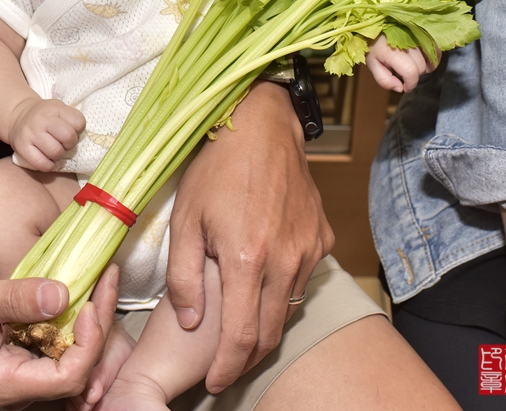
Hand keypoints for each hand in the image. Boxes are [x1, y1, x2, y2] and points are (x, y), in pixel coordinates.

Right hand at [0, 264, 118, 409]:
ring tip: (101, 282)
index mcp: (1, 384)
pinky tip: (80, 294)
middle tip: (107, 279)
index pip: (67, 376)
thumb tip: (63, 296)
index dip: (89, 341)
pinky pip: (56, 351)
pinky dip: (73, 324)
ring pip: (71, 362)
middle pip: (77, 371)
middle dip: (98, 326)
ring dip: (90, 324)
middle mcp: (13, 391)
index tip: (91, 301)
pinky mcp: (19, 362)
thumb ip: (15, 298)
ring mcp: (17, 379)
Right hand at [8, 97, 85, 170]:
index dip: (79, 130)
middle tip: (64, 143)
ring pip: (55, 152)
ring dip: (59, 155)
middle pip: (68, 137)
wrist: (18, 115)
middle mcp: (42, 119)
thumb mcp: (59, 109)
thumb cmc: (45, 115)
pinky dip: (48, 165)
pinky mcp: (21, 147)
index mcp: (55, 108)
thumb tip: (79, 138)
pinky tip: (48, 160)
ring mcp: (31, 133)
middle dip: (70, 144)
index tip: (72, 131)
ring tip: (54, 150)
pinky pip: (41, 163)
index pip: (78, 121)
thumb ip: (71, 119)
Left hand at [166, 81, 332, 392]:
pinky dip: (282, 293)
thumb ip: (184, 277)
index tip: (215, 382)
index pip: (241, 336)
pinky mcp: (321, 237)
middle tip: (225, 368)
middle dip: (246, 358)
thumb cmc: (215, 168)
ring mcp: (308, 249)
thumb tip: (190, 322)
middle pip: (269, 332)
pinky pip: (302, 279)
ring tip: (240, 331)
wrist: (261, 124)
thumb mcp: (184, 220)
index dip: (228, 367)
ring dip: (265, 327)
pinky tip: (262, 284)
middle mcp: (286, 260)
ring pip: (288, 308)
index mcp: (247, 259)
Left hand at [365, 35, 433, 92]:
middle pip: (421, 67)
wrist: (377, 24)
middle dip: (415, 75)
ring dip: (425, 66)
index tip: (406, 86)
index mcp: (392, 52)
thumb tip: (400, 88)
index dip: (410, 84)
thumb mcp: (373, 64)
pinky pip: (437, 49)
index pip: (410, 72)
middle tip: (405, 71)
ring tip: (414, 64)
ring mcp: (418, 35)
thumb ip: (384, 80)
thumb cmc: (375, 45)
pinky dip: (433, 57)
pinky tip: (424, 58)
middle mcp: (408, 42)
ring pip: (431, 59)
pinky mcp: (425, 31)